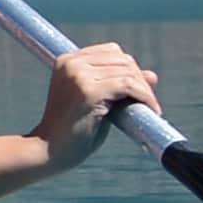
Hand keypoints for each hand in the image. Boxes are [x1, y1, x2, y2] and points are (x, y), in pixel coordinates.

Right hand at [39, 41, 157, 160]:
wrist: (50, 151)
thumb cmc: (73, 130)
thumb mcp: (98, 102)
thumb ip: (119, 86)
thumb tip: (152, 75)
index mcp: (67, 60)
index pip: (111, 51)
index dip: (130, 69)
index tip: (141, 90)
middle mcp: (71, 63)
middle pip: (122, 59)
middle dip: (140, 79)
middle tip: (149, 102)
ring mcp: (78, 75)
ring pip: (128, 72)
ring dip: (145, 90)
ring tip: (151, 108)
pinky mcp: (88, 90)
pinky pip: (128, 85)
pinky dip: (145, 96)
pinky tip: (152, 109)